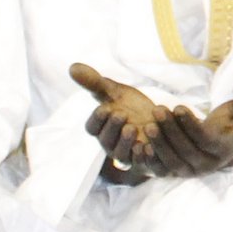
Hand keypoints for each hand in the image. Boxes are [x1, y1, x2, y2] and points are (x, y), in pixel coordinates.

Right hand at [71, 62, 172, 181]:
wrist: (160, 120)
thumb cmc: (132, 106)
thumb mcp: (116, 92)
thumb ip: (95, 82)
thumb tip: (72, 67)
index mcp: (101, 128)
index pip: (92, 127)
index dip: (98, 119)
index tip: (105, 108)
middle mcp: (111, 144)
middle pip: (106, 141)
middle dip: (112, 128)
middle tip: (120, 114)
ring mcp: (128, 155)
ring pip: (121, 154)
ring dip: (126, 142)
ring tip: (133, 127)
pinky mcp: (145, 162)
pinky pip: (142, 164)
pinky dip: (144, 157)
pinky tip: (149, 147)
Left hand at [156, 77, 232, 175]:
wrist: (229, 145)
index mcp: (222, 149)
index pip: (204, 139)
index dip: (190, 124)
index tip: (177, 106)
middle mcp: (207, 164)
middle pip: (186, 150)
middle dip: (170, 131)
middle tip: (157, 110)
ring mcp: (191, 171)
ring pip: (173, 161)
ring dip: (158, 144)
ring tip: (147, 124)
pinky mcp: (178, 173)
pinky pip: (163, 170)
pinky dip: (151, 161)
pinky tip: (140, 146)